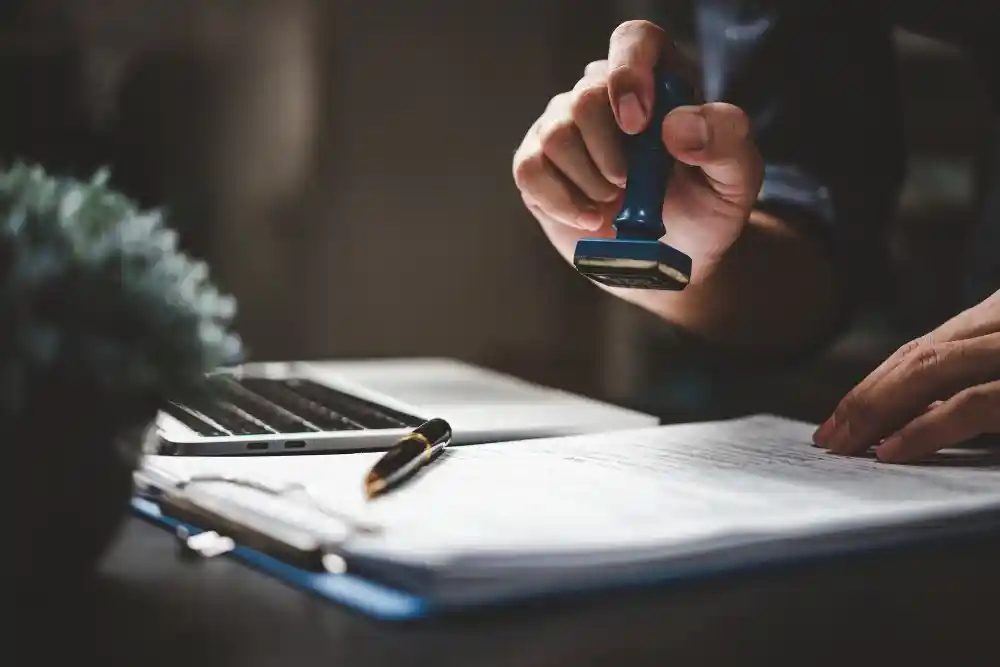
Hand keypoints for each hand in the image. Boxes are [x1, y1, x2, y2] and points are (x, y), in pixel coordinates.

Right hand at [512, 20, 762, 280]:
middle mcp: (603, 94)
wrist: (673, 257)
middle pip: (586, 97)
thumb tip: (676, 127)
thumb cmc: (706, 207)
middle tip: (633, 185)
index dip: (629, 73)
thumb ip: (725, 140)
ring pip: (555, 134)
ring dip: (590, 181)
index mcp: (657, 78)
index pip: (633, 42)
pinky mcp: (536, 164)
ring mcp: (563, 126)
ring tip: (616, 202)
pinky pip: (530, 169)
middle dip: (610, 153)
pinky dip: (561, 201)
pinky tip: (591, 218)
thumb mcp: (737, 177)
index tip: (638, 124)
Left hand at [813, 290, 999, 461]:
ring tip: (845, 446)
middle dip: (864, 399)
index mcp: (997, 319)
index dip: (873, 384)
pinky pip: (970, 404)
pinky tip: (889, 451)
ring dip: (877, 409)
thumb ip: (969, 383)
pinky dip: (923, 428)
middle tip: (828, 438)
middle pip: (915, 357)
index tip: (837, 420)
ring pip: (929, 369)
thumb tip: (911, 416)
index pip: (921, 349)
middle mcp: (999, 322)